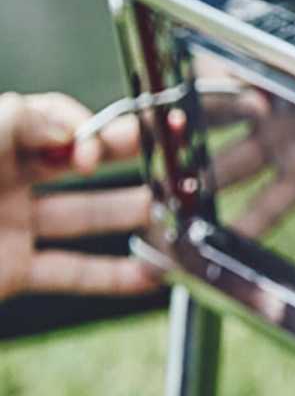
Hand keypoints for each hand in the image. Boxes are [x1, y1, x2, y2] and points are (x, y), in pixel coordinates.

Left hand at [0, 91, 155, 300]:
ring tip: (175, 212)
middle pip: (73, 162)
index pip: (48, 118)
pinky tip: (148, 275)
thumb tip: (71, 126)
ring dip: (130, 214)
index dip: (83, 126)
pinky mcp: (11, 271)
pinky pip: (70, 272)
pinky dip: (111, 277)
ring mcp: (7, 225)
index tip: (97, 145)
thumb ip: (15, 120)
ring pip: (83, 217)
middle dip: (122, 156)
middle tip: (166, 153)